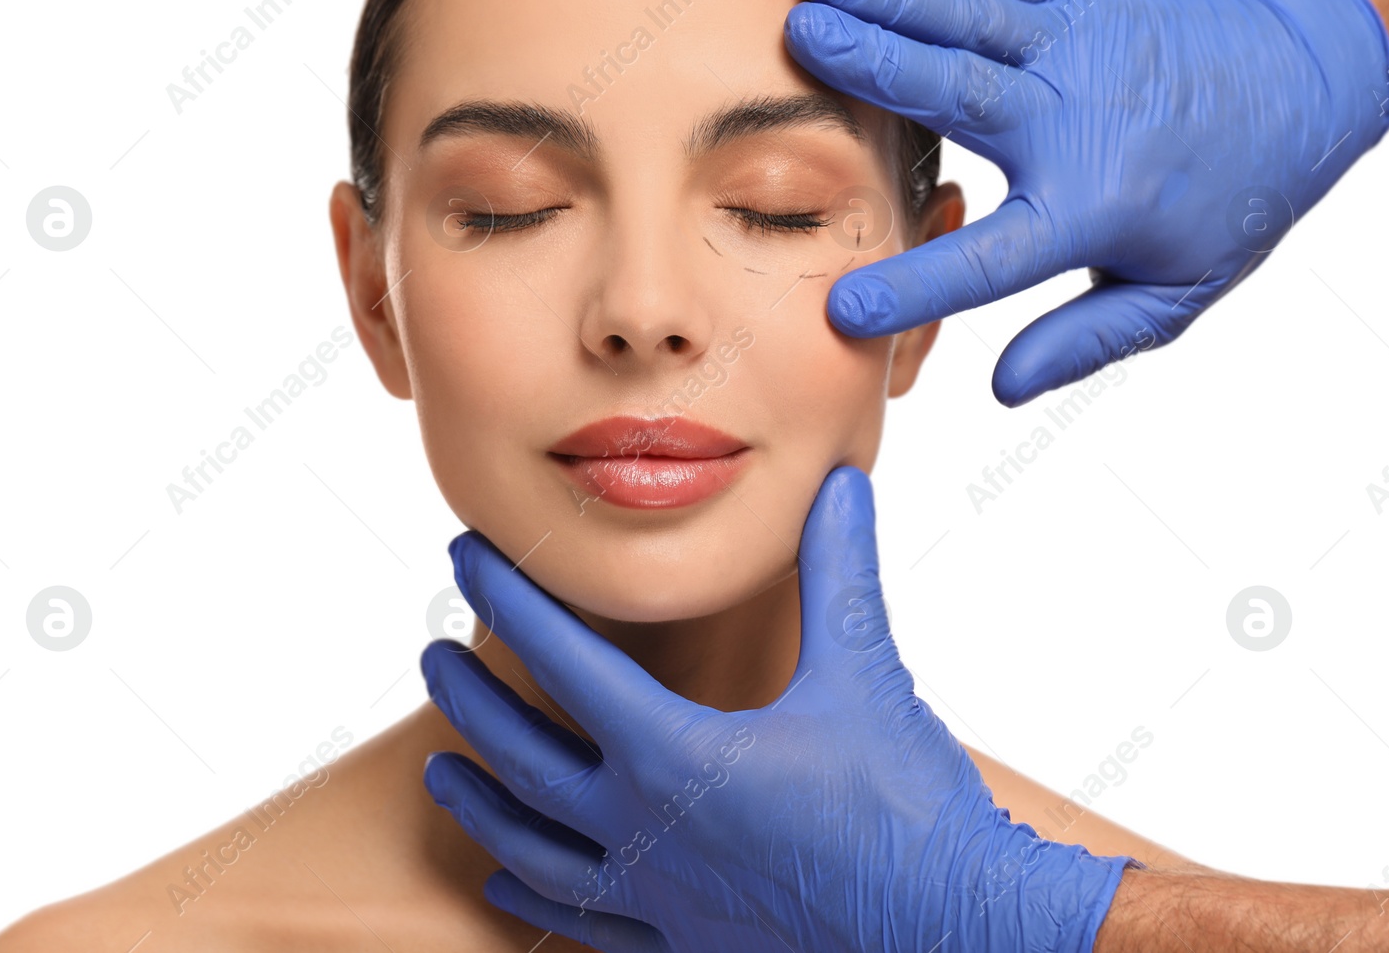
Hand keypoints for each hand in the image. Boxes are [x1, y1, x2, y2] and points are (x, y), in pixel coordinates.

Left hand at [420, 467, 1137, 951]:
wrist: (956, 935)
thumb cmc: (908, 810)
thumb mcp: (866, 676)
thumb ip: (840, 573)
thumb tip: (839, 483)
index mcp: (675, 756)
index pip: (563, 661)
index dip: (509, 598)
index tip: (468, 555)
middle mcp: (643, 831)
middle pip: (523, 757)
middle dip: (470, 699)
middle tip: (432, 656)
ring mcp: (656, 900)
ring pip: (532, 851)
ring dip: (480, 805)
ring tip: (441, 772)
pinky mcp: (681, 946)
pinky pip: (582, 924)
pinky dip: (533, 899)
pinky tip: (506, 887)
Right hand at [785, 0, 1388, 404]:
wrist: (1298, 83)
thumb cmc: (1224, 202)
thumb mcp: (1173, 296)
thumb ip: (1085, 341)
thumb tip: (1004, 390)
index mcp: (1096, 210)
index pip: (993, 262)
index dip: (919, 289)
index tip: (845, 310)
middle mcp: (1081, 121)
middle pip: (961, 94)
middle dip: (875, 66)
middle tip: (798, 44)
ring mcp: (1081, 46)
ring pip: (970, 19)